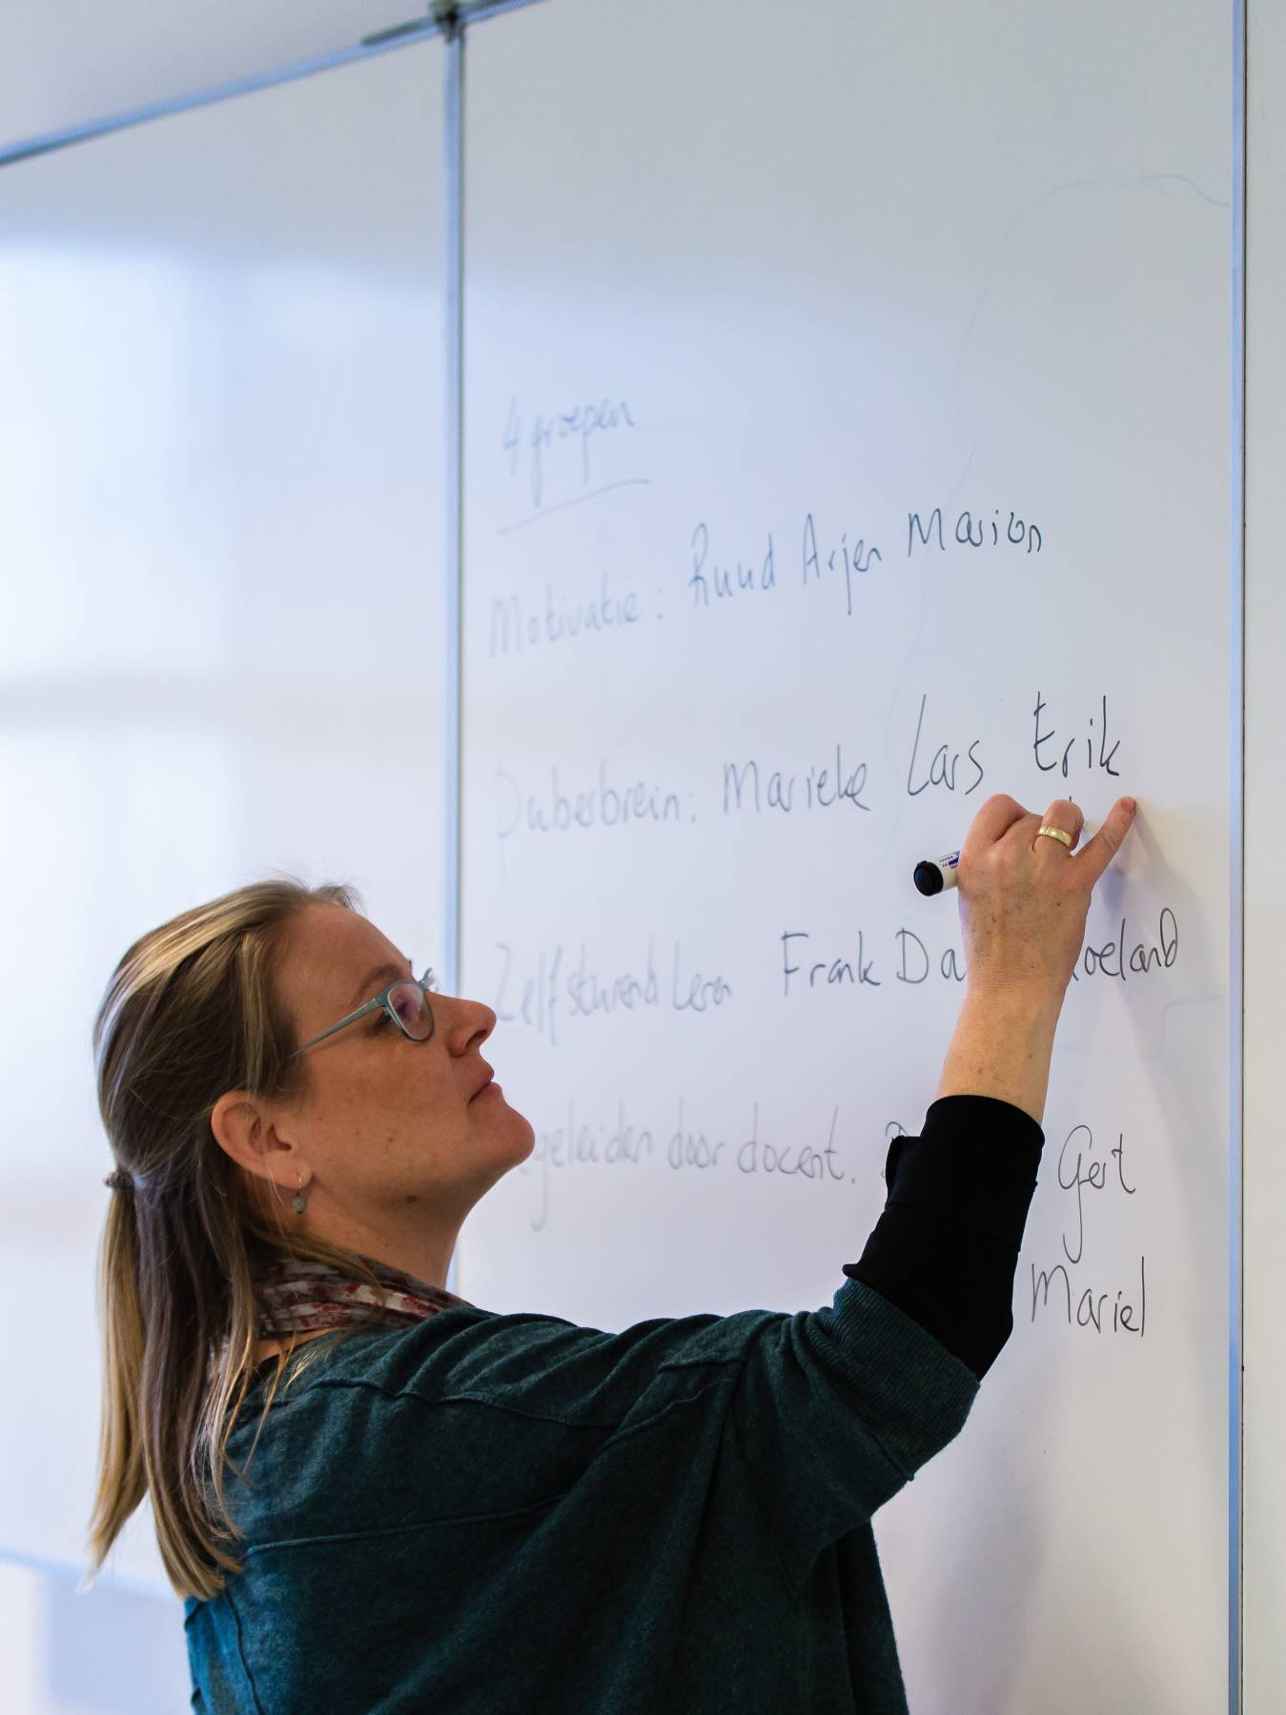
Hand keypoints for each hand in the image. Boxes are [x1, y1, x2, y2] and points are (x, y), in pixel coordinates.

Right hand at [956, 793, 1138, 1003]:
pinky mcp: (1075, 884)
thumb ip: (989, 863)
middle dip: (1039, 832)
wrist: (1010, 987)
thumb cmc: (990, 949)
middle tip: (1041, 861)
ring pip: (1063, 817)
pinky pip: (1102, 843)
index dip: (1012, 817)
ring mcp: (1043, 869)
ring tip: (1068, 847)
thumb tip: (1016, 843)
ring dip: (1067, 826)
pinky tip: (1127, 807)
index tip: (1020, 833)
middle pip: (1032, 816)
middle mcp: (1006, 858)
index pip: (998, 809)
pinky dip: (1118, 823)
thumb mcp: (971, 895)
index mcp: (975, 860)